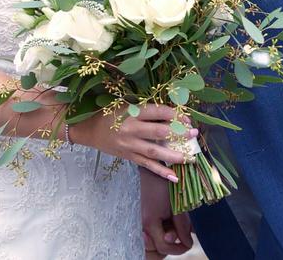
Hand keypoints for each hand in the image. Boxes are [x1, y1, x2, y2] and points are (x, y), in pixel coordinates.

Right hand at [73, 104, 192, 180]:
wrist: (89, 130)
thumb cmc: (109, 114)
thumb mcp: (126, 105)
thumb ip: (146, 109)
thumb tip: (171, 113)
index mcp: (132, 112)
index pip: (157, 112)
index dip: (174, 114)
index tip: (187, 117)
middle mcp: (131, 129)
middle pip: (159, 132)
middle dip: (179, 133)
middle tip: (194, 133)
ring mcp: (130, 145)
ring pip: (155, 152)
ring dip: (174, 155)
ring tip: (190, 158)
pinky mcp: (129, 157)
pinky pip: (147, 165)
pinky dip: (161, 172)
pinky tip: (174, 177)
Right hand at [140, 169, 194, 254]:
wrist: (147, 169)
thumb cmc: (163, 184)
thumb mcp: (176, 206)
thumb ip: (182, 226)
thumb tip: (188, 243)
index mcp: (150, 224)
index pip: (164, 247)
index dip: (179, 248)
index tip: (189, 243)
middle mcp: (141, 226)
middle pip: (158, 246)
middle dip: (173, 243)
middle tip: (183, 232)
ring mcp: (139, 222)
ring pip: (154, 240)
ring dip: (167, 236)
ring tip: (175, 222)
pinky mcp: (139, 217)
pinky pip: (151, 231)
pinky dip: (161, 230)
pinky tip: (168, 219)